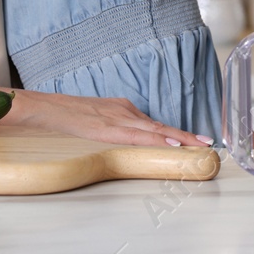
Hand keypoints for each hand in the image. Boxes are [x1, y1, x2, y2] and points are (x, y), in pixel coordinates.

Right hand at [6, 89, 207, 147]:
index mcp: (122, 109)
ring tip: (198, 145)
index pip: (154, 124)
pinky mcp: (109, 128)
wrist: (46, 107)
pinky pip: (137, 136)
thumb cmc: (68, 115)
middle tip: (207, 142)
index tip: (194, 140)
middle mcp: (125, 111)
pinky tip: (171, 144)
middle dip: (185, 136)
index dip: (175, 133)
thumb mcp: (96, 119)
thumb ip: (113, 127)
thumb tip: (126, 139)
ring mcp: (118, 118)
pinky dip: (156, 140)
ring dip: (178, 138)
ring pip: (154, 130)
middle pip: (160, 126)